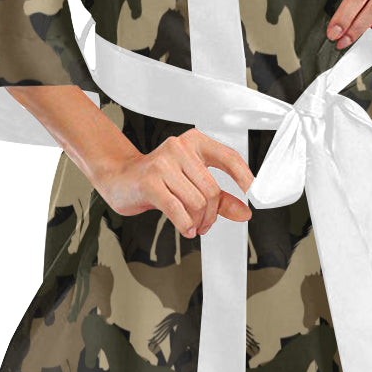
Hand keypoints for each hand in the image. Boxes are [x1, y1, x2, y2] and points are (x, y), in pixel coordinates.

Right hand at [93, 129, 254, 237]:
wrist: (118, 177)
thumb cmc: (156, 178)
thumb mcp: (190, 182)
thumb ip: (220, 197)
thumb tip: (245, 212)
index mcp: (194, 142)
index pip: (229, 157)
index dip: (245, 177)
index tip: (253, 193)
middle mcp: (179, 147)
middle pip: (212, 189)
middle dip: (212, 214)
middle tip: (206, 224)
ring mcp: (163, 163)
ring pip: (197, 202)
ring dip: (198, 222)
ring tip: (193, 225)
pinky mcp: (150, 181)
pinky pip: (178, 209)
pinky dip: (186, 224)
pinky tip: (186, 229)